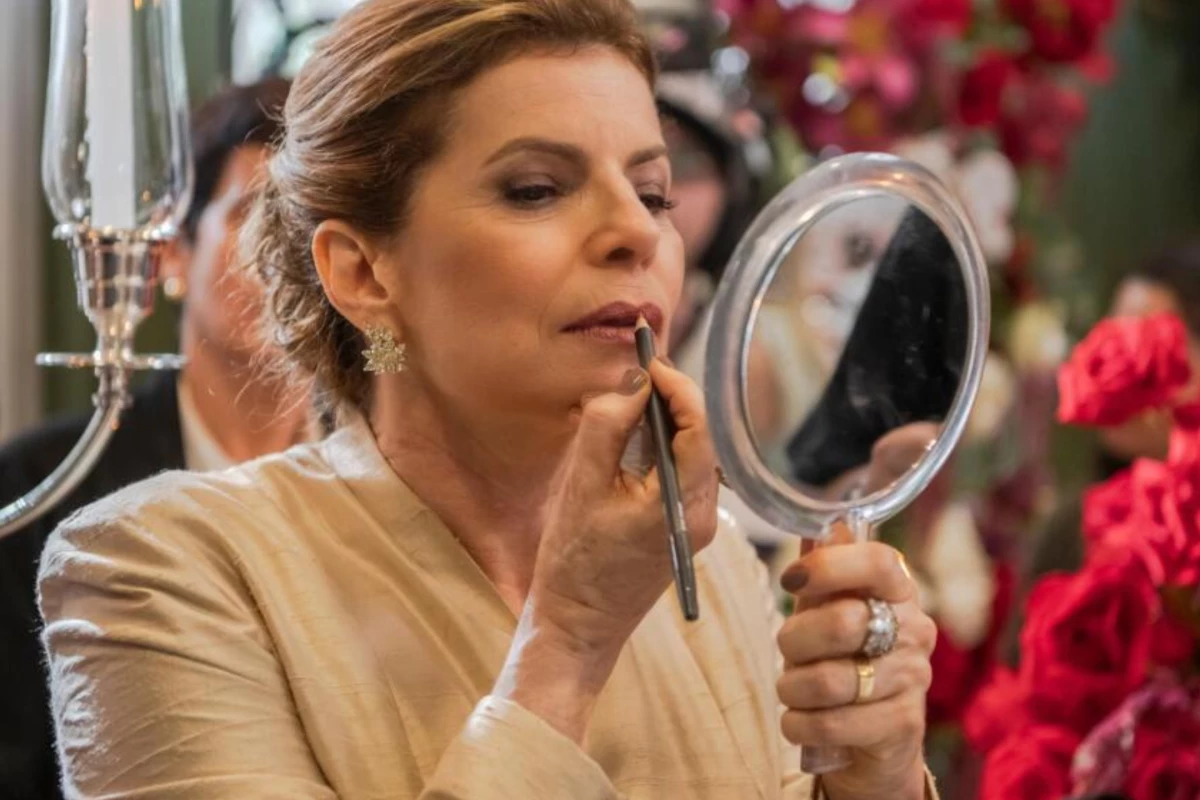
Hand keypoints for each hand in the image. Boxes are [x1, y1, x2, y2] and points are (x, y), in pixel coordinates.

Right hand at [496, 360, 718, 740]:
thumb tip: (633, 383)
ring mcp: (696, 524)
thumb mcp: (582, 485)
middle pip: (700, 436)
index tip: (647, 360)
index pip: (698, 426)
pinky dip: (661, 447)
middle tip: (638, 369)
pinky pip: (680, 473)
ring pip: (692, 453)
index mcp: (685, 504)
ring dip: (665, 420)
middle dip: (672, 397)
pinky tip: (632, 436)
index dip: (675, 385)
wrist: (577, 630)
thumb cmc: (573, 563)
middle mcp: (703, 514)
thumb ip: (607, 426)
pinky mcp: (681, 529)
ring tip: (632, 395)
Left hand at [777, 540, 935, 798]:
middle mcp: (916, 630)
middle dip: (795, 641)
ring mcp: (914, 679)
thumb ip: (823, 574)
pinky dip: (798, 723)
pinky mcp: (903, 726)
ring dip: (792, 688)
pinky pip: (830, 723)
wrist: (870, 744)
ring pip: (828, 680)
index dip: (828, 565)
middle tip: (790, 652)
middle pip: (842, 622)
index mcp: (899, 592)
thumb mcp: (826, 613)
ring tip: (794, 691)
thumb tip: (826, 524)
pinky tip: (802, 720)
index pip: (878, 561)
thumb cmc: (841, 663)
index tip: (790, 579)